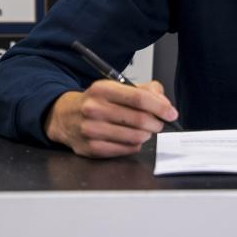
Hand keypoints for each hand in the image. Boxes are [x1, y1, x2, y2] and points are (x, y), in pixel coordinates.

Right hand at [44, 79, 177, 157]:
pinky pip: (125, 149)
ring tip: (144, 130)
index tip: (171, 113)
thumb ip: (145, 90)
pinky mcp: (91, 148)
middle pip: (139, 119)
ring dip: (146, 134)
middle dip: (156, 123)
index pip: (139, 98)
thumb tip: (164, 103)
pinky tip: (131, 138)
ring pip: (135, 137)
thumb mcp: (117, 87)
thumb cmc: (97, 101)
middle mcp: (94, 109)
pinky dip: (134, 145)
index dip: (160, 107)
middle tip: (159, 123)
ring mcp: (91, 130)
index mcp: (102, 89)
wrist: (65, 116)